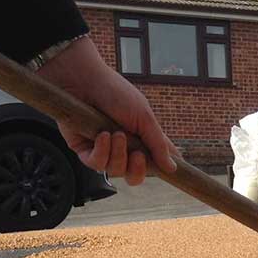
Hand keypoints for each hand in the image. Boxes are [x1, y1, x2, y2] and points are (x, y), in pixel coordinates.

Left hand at [37, 36, 178, 185]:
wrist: (84, 81)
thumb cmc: (116, 93)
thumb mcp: (144, 117)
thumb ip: (158, 144)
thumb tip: (173, 168)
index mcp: (141, 138)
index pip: (155, 161)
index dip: (162, 169)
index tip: (172, 173)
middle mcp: (123, 147)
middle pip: (134, 176)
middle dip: (137, 169)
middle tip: (137, 155)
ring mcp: (103, 150)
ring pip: (115, 171)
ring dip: (118, 154)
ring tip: (115, 134)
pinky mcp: (84, 150)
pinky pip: (96, 165)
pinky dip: (101, 152)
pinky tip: (101, 136)